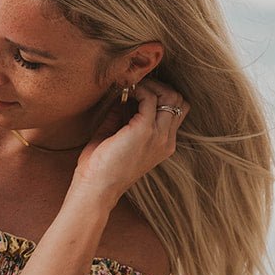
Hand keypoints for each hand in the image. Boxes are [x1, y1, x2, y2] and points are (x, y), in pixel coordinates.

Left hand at [73, 76, 190, 201]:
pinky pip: (150, 98)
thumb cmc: (101, 168)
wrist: (96, 188)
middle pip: (179, 101)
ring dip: (151, 86)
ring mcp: (158, 135)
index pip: (177, 111)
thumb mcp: (116, 140)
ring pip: (171, 96)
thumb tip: (119, 100)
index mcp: (163, 144)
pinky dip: (139, 90)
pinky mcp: (144, 130)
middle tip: (138, 87)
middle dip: (159, 87)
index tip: (138, 92)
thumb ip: (120, 120)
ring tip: (133, 88)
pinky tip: (125, 93)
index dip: (160, 96)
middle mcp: (166, 140)